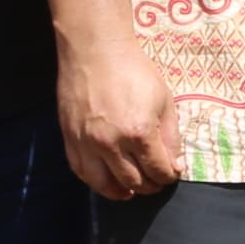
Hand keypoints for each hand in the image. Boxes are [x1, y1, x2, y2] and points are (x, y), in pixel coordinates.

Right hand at [58, 35, 181, 201]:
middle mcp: (111, 143)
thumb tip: (174, 166)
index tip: (170, 174)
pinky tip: (107, 180)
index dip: (167, 176)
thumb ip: (171, 138)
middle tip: (154, 181)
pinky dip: (96, 182)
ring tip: (132, 190)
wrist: (96, 51)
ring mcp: (87, 143)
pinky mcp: (70, 139)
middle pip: (133, 181)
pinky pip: (81, 172)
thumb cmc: (134, 71)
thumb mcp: (164, 101)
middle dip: (149, 185)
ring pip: (105, 184)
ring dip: (122, 191)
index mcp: (139, 133)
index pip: (157, 171)